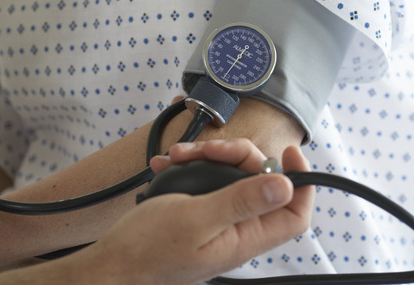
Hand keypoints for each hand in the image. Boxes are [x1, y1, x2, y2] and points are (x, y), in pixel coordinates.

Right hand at [94, 139, 313, 284]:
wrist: (112, 263)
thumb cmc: (147, 251)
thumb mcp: (197, 219)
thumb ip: (241, 201)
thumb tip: (284, 185)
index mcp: (245, 237)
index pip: (294, 213)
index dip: (300, 182)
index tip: (288, 153)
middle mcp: (236, 229)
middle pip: (261, 181)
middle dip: (237, 156)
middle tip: (211, 150)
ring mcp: (218, 219)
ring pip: (231, 175)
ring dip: (207, 157)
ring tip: (180, 156)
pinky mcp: (199, 211)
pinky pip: (206, 179)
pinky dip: (188, 166)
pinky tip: (168, 164)